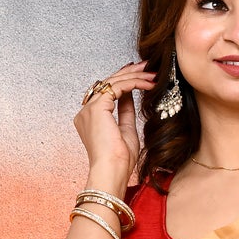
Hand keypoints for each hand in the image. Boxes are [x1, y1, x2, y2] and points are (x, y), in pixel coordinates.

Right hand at [72, 61, 155, 185]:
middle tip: (147, 66)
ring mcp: (89, 109)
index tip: (139, 74)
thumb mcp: (126, 130)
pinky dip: (133, 83)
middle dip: (130, 73)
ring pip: (113, 83)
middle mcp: (86, 112)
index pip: (106, 93)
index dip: (123, 81)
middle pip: (108, 84)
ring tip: (152, 74)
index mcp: (90, 119)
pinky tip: (147, 83)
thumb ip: (125, 112)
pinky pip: (117, 87)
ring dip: (134, 76)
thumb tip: (129, 96)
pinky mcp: (97, 108)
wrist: (113, 172)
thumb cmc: (119, 161)